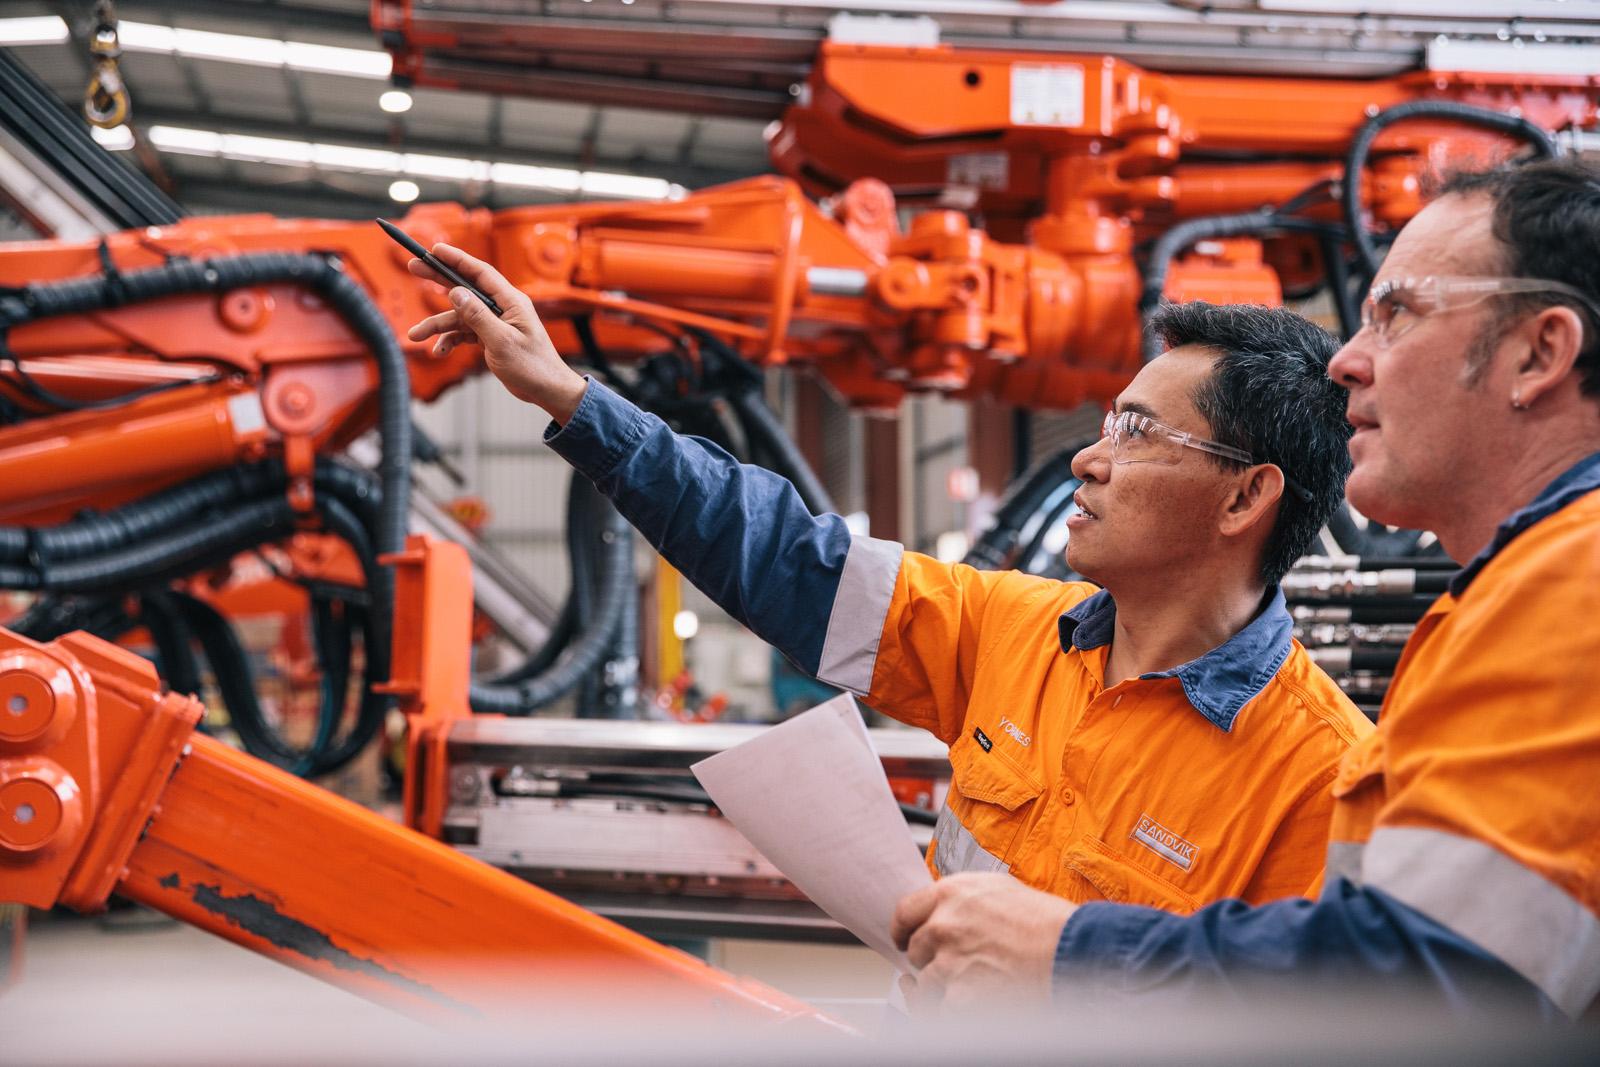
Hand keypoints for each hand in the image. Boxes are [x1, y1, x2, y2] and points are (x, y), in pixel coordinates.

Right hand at [405, 244, 587, 422]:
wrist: (546, 390)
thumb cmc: (534, 366)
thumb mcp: (502, 342)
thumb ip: (478, 316)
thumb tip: (456, 292)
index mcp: (511, 302)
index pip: (480, 272)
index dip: (457, 259)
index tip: (435, 250)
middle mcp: (502, 308)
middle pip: (465, 287)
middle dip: (439, 279)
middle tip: (414, 268)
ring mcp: (495, 323)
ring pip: (459, 316)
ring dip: (437, 325)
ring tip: (415, 335)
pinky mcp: (489, 337)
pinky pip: (464, 333)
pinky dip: (450, 341)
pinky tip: (439, 351)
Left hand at [891, 873, 1076, 1016]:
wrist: (1073, 953)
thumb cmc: (1050, 924)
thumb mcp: (1001, 890)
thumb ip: (964, 901)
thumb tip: (945, 912)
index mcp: (952, 894)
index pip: (905, 912)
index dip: (904, 929)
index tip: (906, 939)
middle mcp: (944, 926)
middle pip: (916, 951)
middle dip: (932, 960)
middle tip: (956, 966)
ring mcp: (950, 964)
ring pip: (926, 984)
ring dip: (944, 989)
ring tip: (975, 988)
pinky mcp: (960, 999)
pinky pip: (941, 1012)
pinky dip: (954, 1014)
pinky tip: (974, 1007)